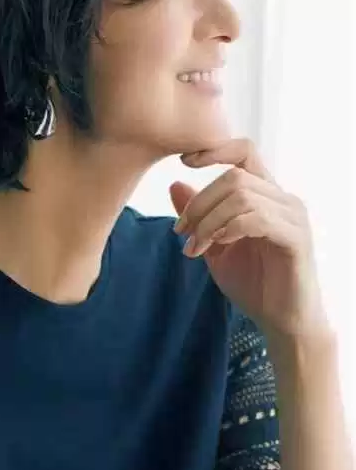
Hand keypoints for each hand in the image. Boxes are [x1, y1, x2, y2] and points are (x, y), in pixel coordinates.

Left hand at [169, 136, 332, 350]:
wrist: (280, 319)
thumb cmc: (253, 283)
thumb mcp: (215, 247)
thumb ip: (199, 217)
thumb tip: (175, 184)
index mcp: (265, 196)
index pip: (244, 152)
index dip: (215, 150)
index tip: (183, 161)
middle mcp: (282, 199)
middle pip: (234, 176)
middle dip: (199, 204)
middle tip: (181, 233)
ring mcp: (292, 216)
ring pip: (243, 195)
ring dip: (209, 221)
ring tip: (195, 248)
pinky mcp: (295, 237)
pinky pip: (257, 218)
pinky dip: (229, 229)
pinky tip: (217, 245)